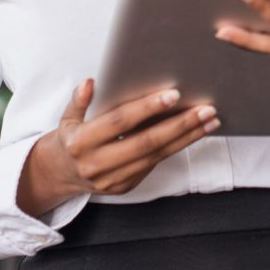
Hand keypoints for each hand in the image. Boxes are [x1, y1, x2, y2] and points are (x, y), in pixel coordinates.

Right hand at [16, 80, 218, 217]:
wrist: (59, 176)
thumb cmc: (70, 139)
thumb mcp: (67, 119)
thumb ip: (78, 101)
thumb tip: (90, 83)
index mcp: (81, 142)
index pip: (119, 123)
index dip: (146, 108)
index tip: (174, 94)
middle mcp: (96, 164)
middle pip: (145, 143)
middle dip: (179, 125)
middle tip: (206, 109)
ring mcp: (112, 179)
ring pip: (156, 156)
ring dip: (187, 137)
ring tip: (211, 120)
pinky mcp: (124, 186)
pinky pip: (155, 164)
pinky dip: (178, 147)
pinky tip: (196, 133)